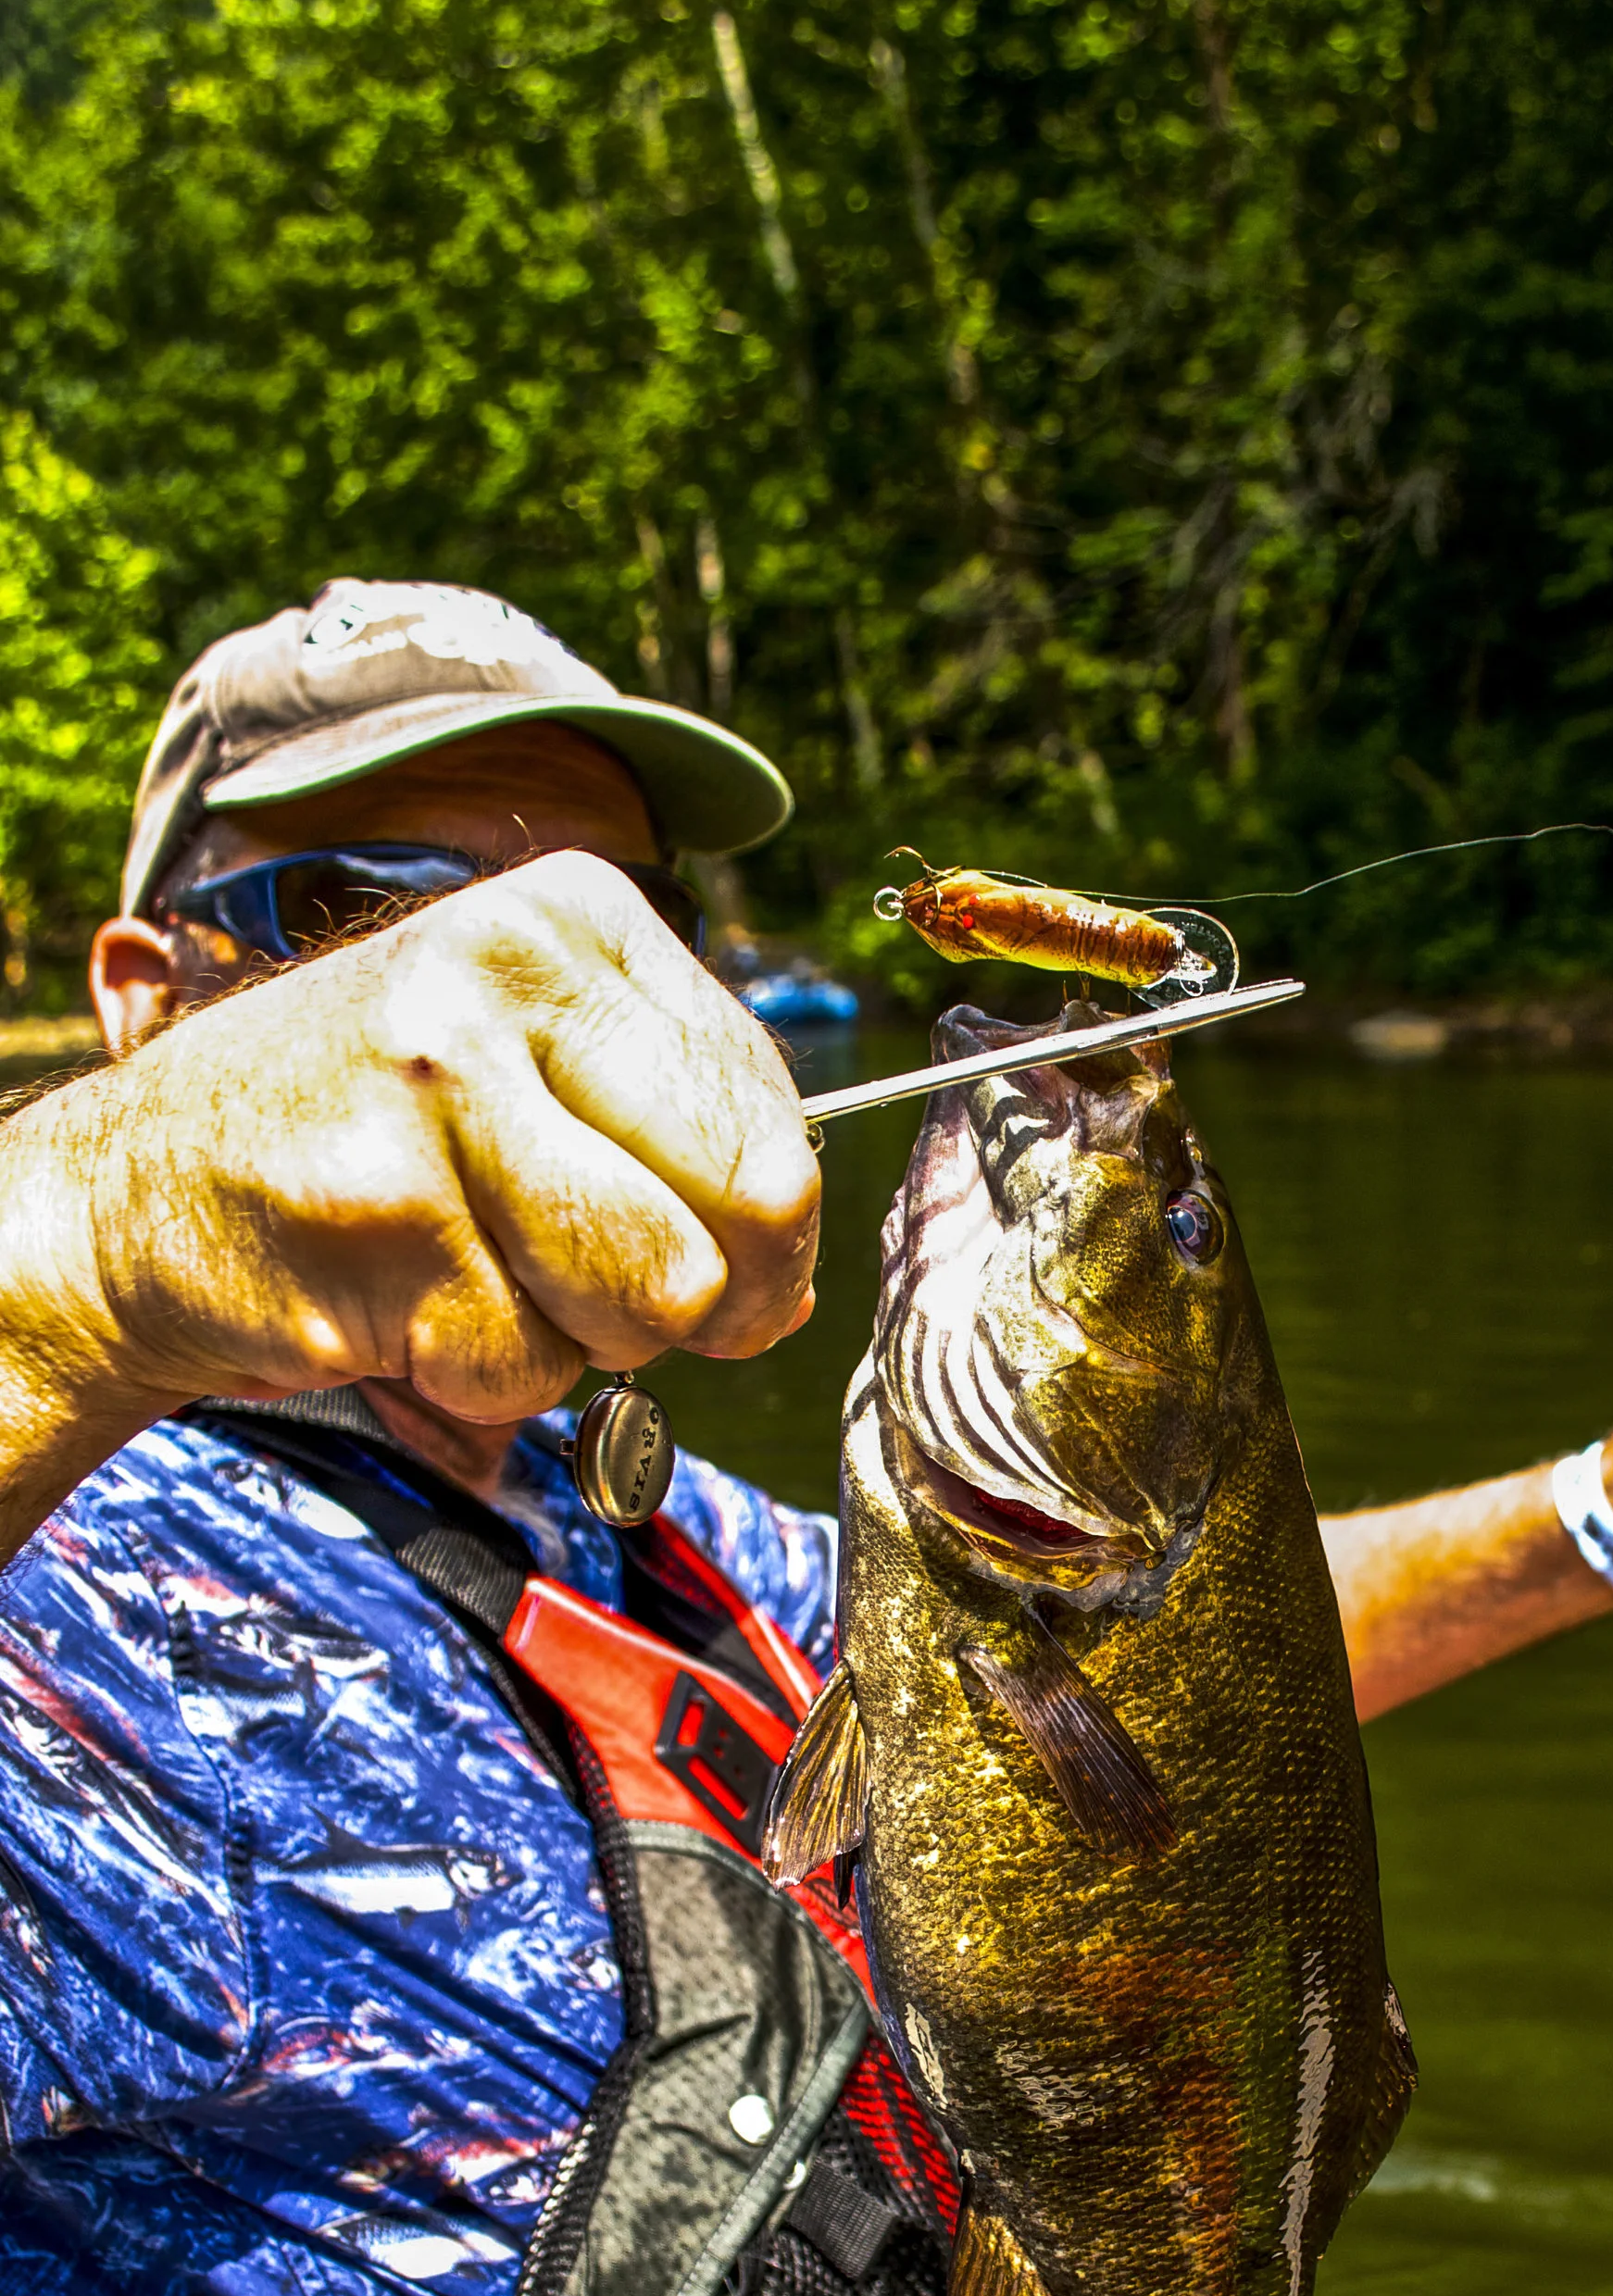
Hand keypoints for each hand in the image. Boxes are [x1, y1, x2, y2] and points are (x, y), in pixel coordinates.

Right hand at [0, 851, 818, 1468]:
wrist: (139, 1192)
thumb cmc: (376, 1140)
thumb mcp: (536, 1074)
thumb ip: (680, 1143)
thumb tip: (789, 1282)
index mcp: (572, 921)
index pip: (776, 1116)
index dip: (764, 1235)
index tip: (700, 1247)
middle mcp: (503, 976)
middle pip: (751, 1203)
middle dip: (707, 1295)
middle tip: (615, 1293)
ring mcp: (433, 1088)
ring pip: (651, 1296)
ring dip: (585, 1339)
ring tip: (485, 1276)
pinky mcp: (377, 1215)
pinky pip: (526, 1364)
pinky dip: (481, 1375)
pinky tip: (405, 1303)